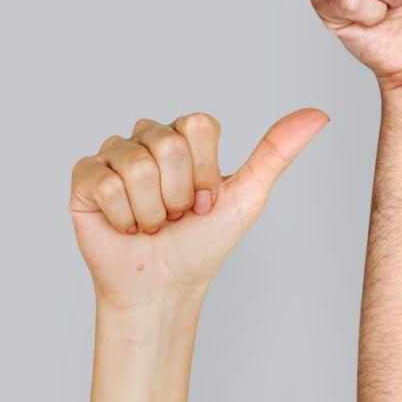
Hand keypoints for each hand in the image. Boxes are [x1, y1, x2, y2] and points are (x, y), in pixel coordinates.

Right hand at [69, 110, 327, 305]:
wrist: (164, 288)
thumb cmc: (203, 245)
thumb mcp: (247, 196)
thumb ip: (277, 151)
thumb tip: (318, 114)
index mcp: (183, 137)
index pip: (197, 126)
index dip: (206, 171)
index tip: (206, 202)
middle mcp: (146, 138)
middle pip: (166, 143)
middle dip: (178, 194)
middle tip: (175, 216)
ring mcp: (113, 155)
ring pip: (136, 164)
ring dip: (150, 211)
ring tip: (149, 225)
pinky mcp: (84, 178)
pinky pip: (105, 183)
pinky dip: (123, 217)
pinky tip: (124, 227)